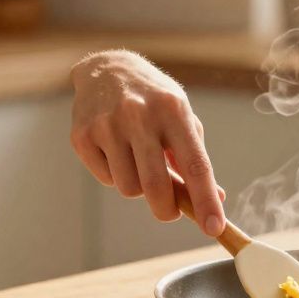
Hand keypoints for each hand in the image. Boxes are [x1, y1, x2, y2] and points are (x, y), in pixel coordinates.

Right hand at [69, 50, 225, 235]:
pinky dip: (115, 175)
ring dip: (138, 187)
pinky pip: (106, 179)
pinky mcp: (82, 136)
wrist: (107, 69)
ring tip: (137, 161)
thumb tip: (216, 199)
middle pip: (156, 187)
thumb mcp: (182, 118)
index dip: (205, 200)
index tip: (214, 228)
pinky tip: (115, 151)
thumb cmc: (154, 100)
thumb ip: (196, 158)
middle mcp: (139, 115)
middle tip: (170, 211)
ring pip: (129, 189)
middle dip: (167, 210)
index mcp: (173, 110)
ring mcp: (107, 125)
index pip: (195, 165)